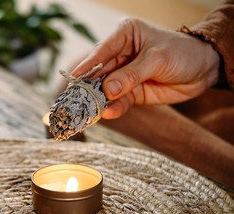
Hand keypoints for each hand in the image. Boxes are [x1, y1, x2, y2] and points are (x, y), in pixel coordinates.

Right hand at [72, 18, 219, 118]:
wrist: (203, 70)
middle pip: (98, 72)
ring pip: (106, 89)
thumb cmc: (182, 53)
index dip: (87, 66)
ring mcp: (123, 75)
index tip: (73, 78)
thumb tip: (108, 90)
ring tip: (91, 110)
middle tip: (77, 100)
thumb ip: (131, 75)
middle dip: (89, 87)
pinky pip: (118, 101)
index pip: (101, 51)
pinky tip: (108, 113)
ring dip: (99, 101)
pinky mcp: (130, 92)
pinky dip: (114, 108)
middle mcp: (119, 55)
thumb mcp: (157, 60)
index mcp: (124, 36)